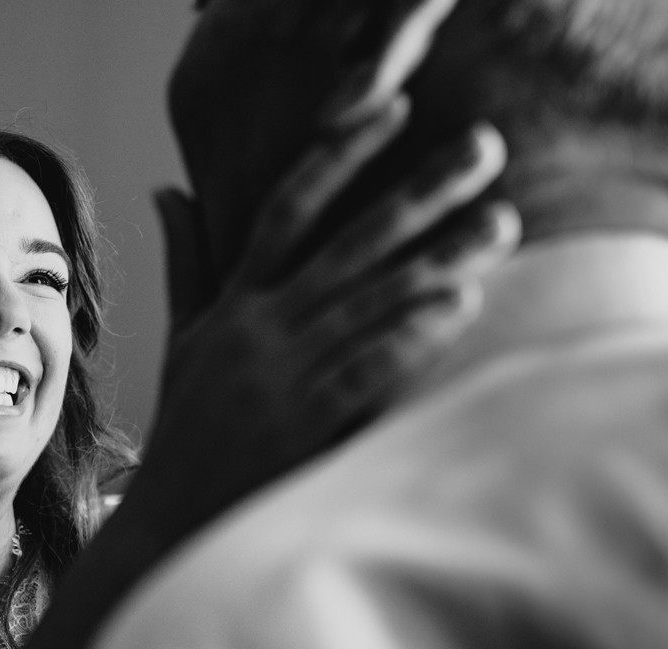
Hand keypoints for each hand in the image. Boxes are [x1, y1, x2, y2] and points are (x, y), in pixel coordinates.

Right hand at [138, 96, 518, 537]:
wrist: (170, 522)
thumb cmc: (186, 429)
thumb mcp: (182, 338)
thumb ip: (186, 262)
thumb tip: (168, 189)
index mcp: (237, 301)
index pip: (288, 208)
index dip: (339, 154)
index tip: (395, 108)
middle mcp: (261, 326)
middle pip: (349, 242)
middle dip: (421, 191)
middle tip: (486, 148)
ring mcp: (281, 374)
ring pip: (369, 301)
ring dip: (438, 258)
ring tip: (499, 222)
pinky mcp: (301, 424)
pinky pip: (363, 368)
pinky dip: (409, 335)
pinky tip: (459, 303)